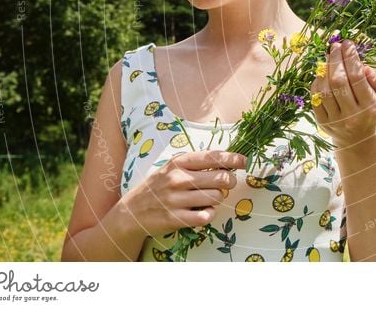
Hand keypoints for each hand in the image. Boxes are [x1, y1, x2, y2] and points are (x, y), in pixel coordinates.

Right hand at [121, 150, 245, 236]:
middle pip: (221, 178)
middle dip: (230, 182)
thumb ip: (196, 164)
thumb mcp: (172, 168)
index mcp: (178, 162)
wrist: (131, 212)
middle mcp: (177, 179)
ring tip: (208, 198)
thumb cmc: (158, 187)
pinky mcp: (176, 219)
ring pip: (216, 197)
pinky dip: (210, 214)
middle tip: (227, 184)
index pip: (213, 157)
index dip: (233, 159)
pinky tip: (203, 211)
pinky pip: (206, 216)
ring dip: (218, 199)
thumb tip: (228, 162)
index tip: (245, 162)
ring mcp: (176, 200)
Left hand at [310, 39, 375, 148]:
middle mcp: (352, 116)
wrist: (358, 137)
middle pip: (339, 82)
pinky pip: (316, 98)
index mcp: (370, 108)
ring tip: (329, 56)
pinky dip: (317, 82)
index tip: (348, 43)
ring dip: (325, 69)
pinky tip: (322, 73)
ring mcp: (335, 120)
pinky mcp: (322, 122)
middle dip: (336, 60)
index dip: (351, 58)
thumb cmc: (371, 108)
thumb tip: (364, 67)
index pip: (358, 78)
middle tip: (336, 46)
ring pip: (325, 90)